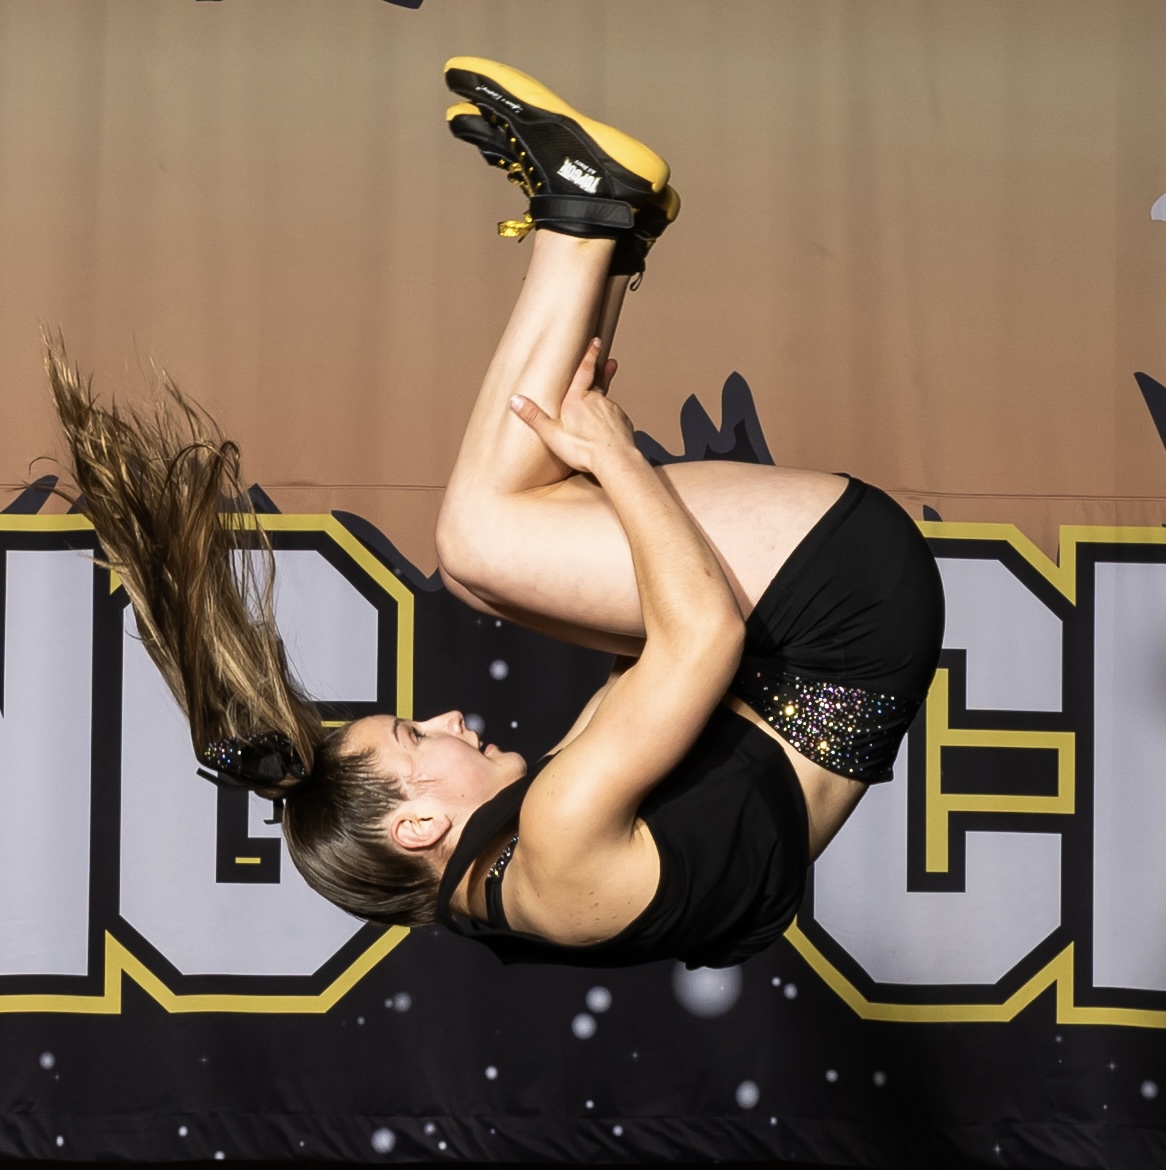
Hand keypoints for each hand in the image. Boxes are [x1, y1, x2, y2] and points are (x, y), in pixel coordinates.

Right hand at [510, 339, 636, 475]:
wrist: (614, 459)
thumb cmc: (582, 448)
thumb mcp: (551, 434)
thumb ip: (533, 417)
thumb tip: (514, 400)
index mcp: (577, 399)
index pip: (584, 370)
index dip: (589, 355)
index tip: (596, 342)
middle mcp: (597, 400)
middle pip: (598, 383)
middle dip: (602, 372)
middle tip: (610, 362)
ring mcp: (612, 410)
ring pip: (606, 402)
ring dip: (603, 404)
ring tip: (599, 413)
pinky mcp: (623, 422)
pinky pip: (615, 418)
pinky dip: (611, 421)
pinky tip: (607, 432)